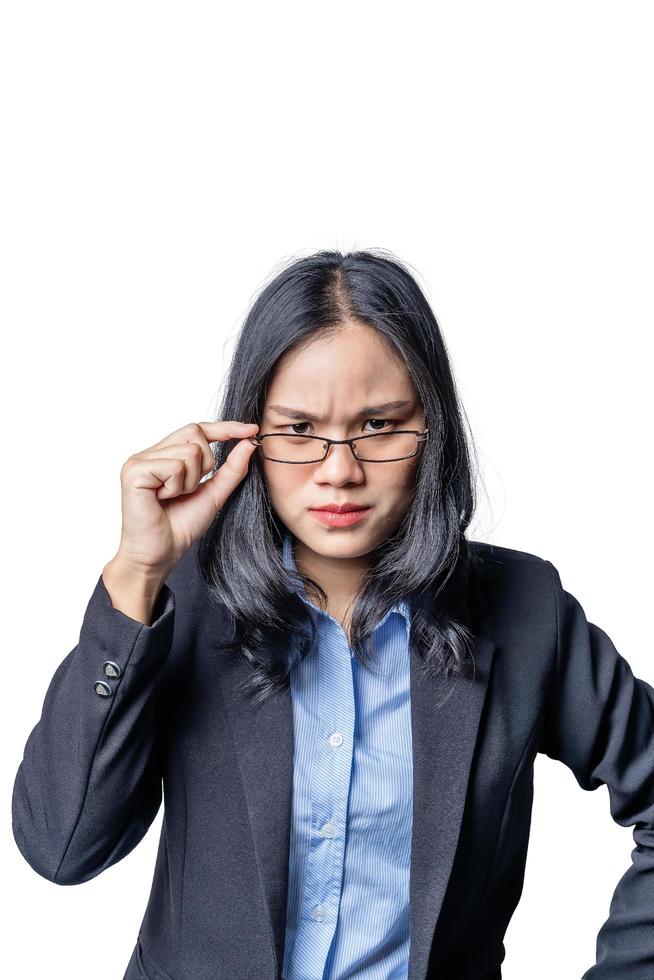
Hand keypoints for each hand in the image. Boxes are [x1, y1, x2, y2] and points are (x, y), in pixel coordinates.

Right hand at [110, 420, 259, 576]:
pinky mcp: (134, 471)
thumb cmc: (180, 527)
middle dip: (205, 463)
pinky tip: (162, 499)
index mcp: (165, 455)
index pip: (197, 429)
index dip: (225, 427)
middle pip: (195, 433)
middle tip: (189, 489)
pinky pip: (174, 466)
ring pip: (189, 451)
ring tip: (173, 498)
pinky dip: (176, 487)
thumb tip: (249, 441)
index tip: (252, 429)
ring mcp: (139, 460)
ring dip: (190, 481)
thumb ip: (232, 468)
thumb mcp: (215, 493)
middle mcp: (150, 453)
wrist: (160, 555)